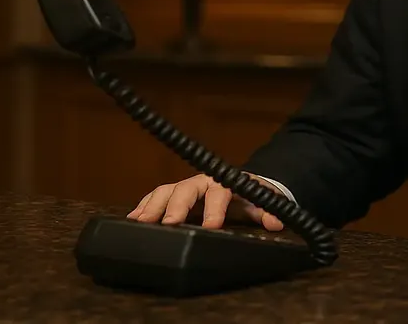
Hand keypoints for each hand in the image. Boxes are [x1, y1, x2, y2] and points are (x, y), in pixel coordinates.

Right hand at [127, 174, 284, 230]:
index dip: (214, 209)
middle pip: (185, 190)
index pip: (219, 193)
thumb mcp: (258, 203)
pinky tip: (131, 219)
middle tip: (169, 223)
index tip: (211, 226)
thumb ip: (266, 212)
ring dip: (152, 205)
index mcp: (222, 184)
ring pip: (165, 191)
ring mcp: (183, 188)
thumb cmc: (245, 196)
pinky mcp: (171, 195)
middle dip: (176, 206)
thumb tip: (276, 223)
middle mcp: (200, 183)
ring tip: (139, 221)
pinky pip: (154, 197)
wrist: (236, 184)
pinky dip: (142, 206)